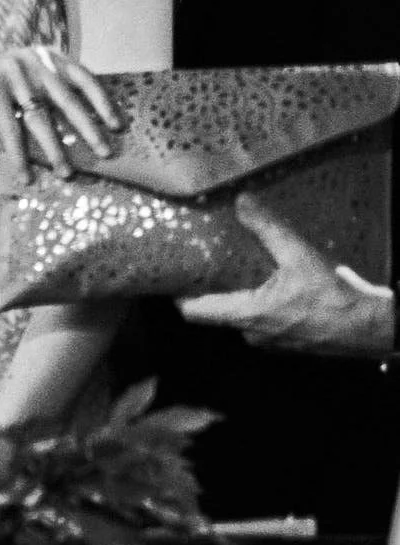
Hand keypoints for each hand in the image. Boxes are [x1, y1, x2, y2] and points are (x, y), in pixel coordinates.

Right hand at [0, 44, 120, 173]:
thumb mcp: (27, 80)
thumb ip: (51, 89)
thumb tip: (89, 121)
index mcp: (47, 56)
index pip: (83, 77)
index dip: (102, 102)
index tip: (117, 126)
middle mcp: (32, 59)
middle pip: (66, 100)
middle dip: (87, 129)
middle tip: (103, 153)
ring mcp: (11, 72)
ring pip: (38, 118)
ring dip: (53, 150)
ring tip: (65, 173)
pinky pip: (9, 128)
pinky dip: (18, 155)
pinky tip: (24, 175)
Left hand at [179, 197, 396, 355]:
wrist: (369, 328)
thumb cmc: (335, 297)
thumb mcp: (300, 257)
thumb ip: (269, 230)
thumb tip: (243, 202)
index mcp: (246, 315)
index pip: (193, 312)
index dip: (179, 294)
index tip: (175, 274)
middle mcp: (250, 333)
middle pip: (214, 312)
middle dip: (210, 289)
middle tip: (207, 263)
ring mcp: (267, 340)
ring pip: (239, 316)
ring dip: (238, 296)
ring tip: (239, 269)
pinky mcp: (284, 341)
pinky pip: (261, 322)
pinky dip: (260, 304)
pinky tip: (272, 284)